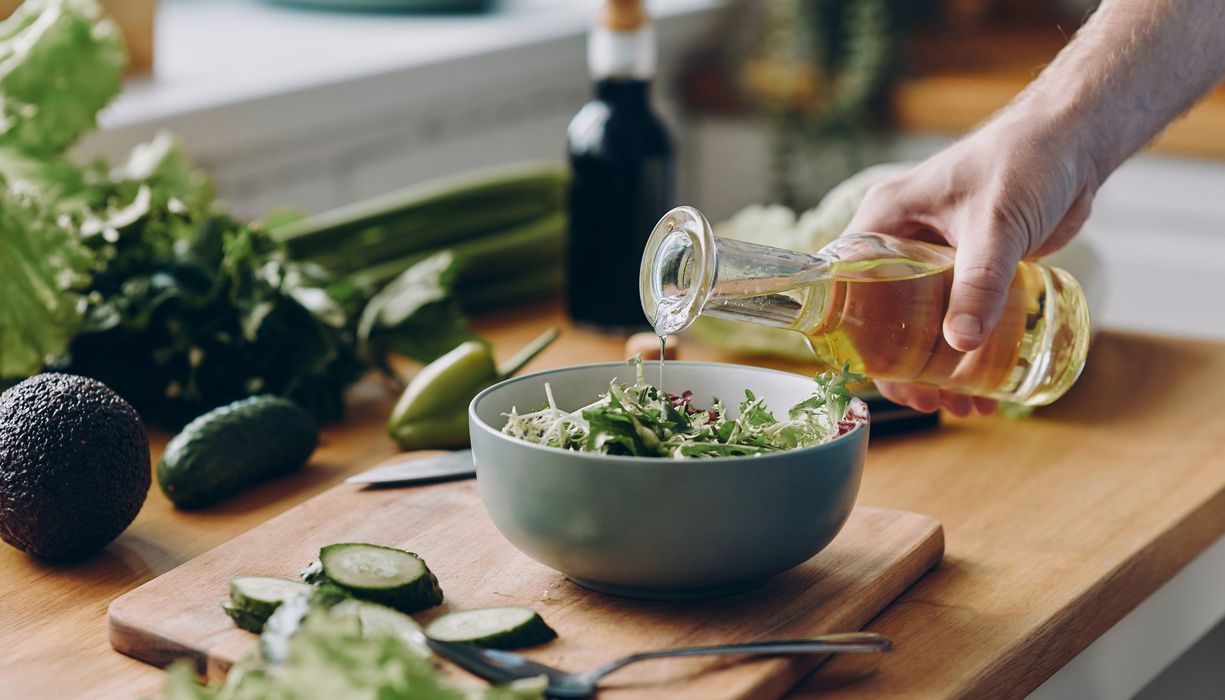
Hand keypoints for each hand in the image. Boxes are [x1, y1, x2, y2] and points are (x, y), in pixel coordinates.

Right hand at [843, 114, 1097, 415]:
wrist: (1075, 141)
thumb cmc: (1026, 161)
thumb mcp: (996, 224)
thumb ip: (979, 281)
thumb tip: (959, 344)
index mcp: (884, 220)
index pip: (845, 285)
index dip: (853, 335)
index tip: (879, 376)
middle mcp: (902, 241)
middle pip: (883, 317)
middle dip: (905, 366)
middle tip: (929, 403)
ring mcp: (936, 258)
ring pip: (923, 325)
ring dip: (942, 368)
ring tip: (966, 405)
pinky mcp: (971, 269)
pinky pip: (959, 318)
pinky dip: (970, 352)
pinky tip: (990, 383)